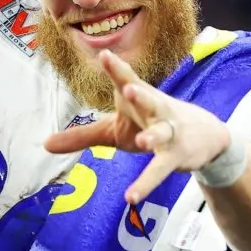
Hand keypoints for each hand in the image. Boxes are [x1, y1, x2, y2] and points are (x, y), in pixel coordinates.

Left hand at [44, 50, 230, 202]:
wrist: (207, 136)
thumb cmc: (149, 124)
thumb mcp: (113, 130)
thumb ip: (80, 136)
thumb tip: (44, 145)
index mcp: (137, 98)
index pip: (126, 79)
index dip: (115, 68)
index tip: (104, 54)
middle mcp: (154, 110)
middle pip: (147, 98)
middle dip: (139, 93)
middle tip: (127, 87)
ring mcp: (167, 132)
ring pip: (160, 132)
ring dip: (152, 135)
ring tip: (141, 141)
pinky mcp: (174, 156)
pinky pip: (159, 170)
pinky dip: (145, 183)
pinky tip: (131, 196)